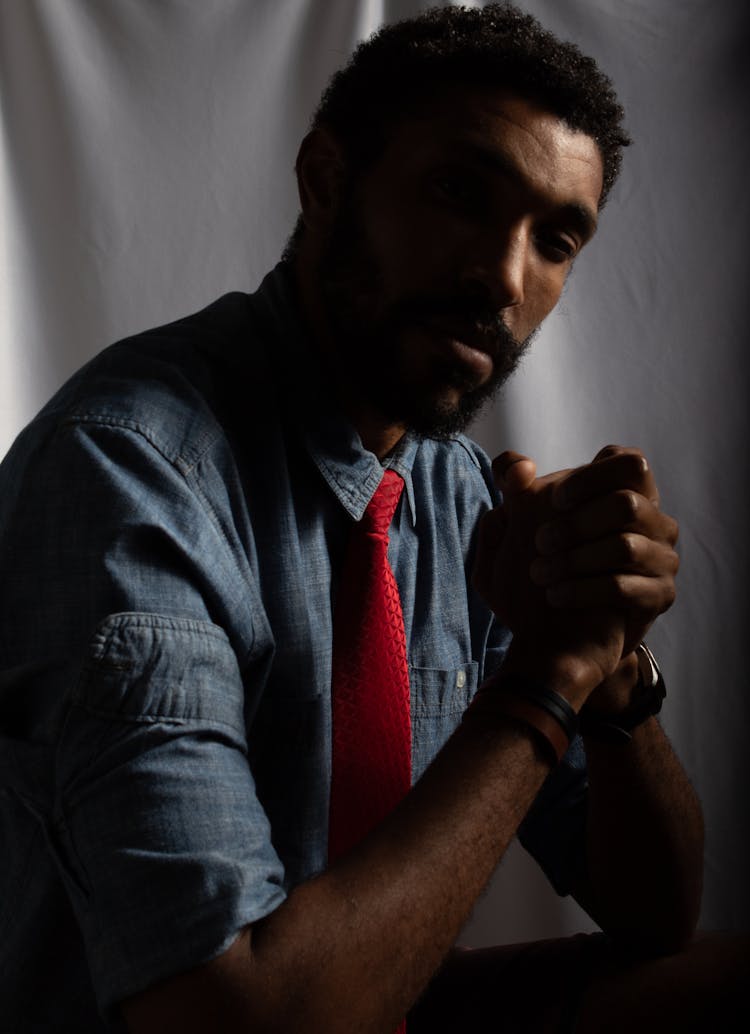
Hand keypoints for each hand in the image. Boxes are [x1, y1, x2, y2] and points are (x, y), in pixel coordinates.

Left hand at [529, 444, 678, 657]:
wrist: (565, 624)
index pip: (629, 462)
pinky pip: (623, 587)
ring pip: (624, 546)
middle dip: (576, 523)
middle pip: (626, 503)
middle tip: (540, 541)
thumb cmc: (545, 554)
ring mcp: (663, 557)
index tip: (556, 500)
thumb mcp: (520, 515)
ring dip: (574, 559)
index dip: (591, 478)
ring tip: (539, 572)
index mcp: (630, 490)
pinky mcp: (660, 595)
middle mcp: (656, 520)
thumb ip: (511, 480)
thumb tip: (520, 471)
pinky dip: (581, 590)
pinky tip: (554, 595)